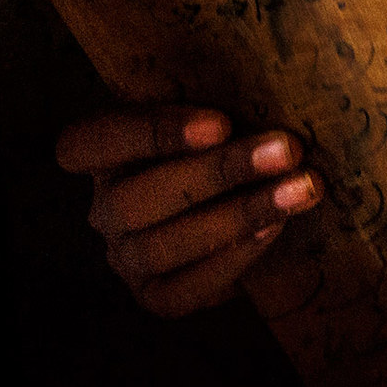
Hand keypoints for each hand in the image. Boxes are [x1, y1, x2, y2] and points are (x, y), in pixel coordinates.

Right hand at [56, 106, 321, 316]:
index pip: (88, 143)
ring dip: (238, 216)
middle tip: (287, 150)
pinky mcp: (154, 295)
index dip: (149, 134)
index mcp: (102, 153)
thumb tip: (273, 91)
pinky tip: (274, 229)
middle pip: (133, 200)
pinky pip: (182, 291)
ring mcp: (124, 256)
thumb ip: (221, 100)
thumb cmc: (231, 137)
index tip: (221, 122)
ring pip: (159, 247)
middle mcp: (104, 207)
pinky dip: (231, 259)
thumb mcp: (215, 112)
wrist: (245, 204)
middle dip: (218, 174)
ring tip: (299, 190)